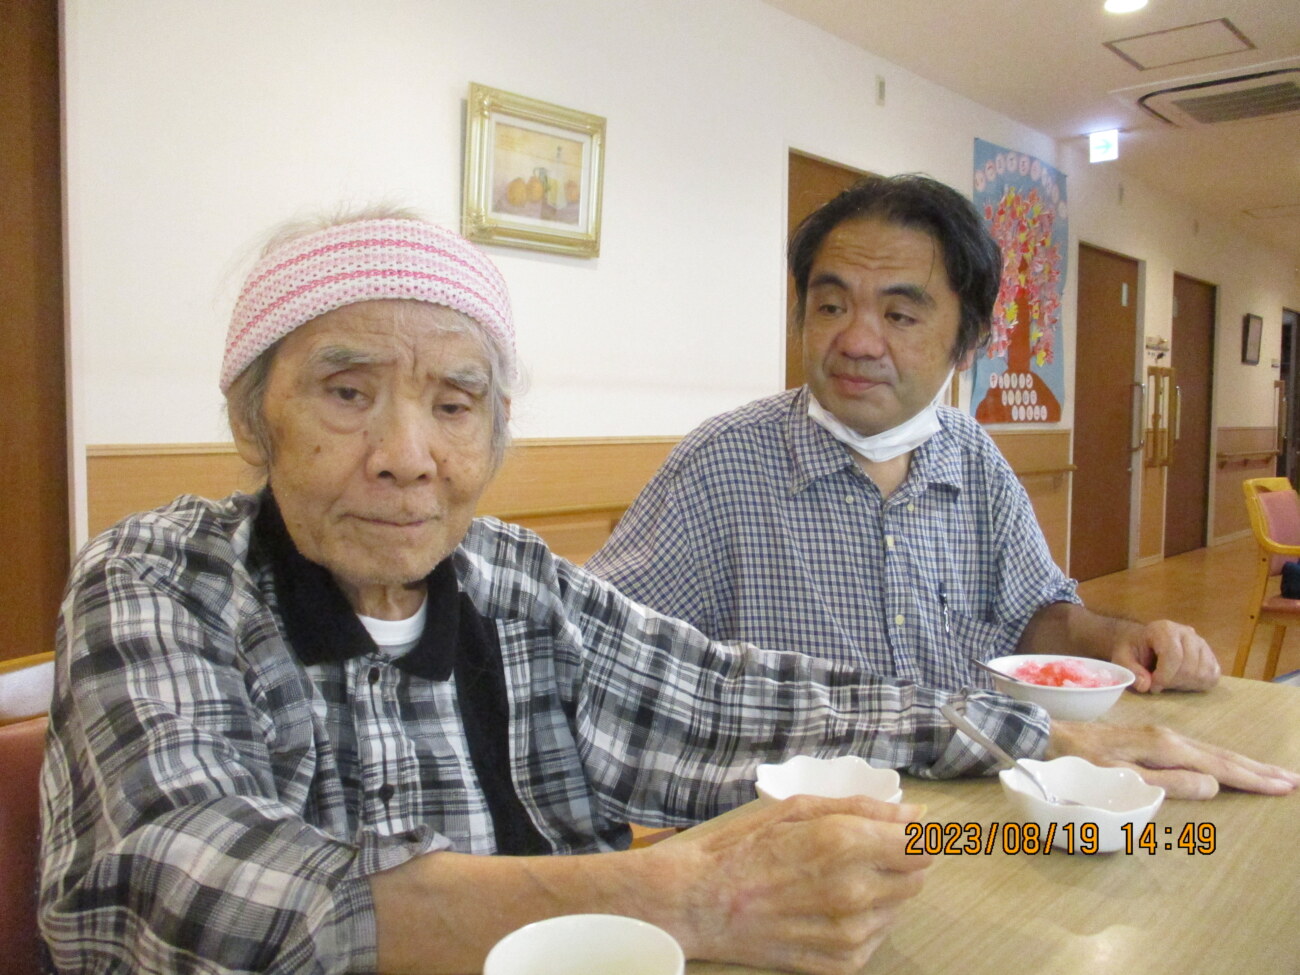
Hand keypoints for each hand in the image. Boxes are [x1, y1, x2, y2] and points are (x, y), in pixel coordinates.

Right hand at [653, 795, 931, 974]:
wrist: (700, 904)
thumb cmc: (743, 848)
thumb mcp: (797, 809)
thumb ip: (863, 809)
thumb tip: (916, 813)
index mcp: (845, 844)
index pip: (923, 844)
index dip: (916, 833)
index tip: (900, 829)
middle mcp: (855, 892)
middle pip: (918, 875)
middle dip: (897, 859)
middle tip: (855, 851)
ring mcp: (850, 934)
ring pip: (900, 906)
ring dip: (881, 890)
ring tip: (832, 879)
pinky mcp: (842, 963)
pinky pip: (878, 936)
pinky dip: (864, 920)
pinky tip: (827, 906)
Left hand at [1048, 720, 1299, 798]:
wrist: (1049, 737)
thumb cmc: (1081, 763)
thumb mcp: (1122, 778)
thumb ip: (1167, 783)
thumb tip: (1213, 785)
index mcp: (1165, 747)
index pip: (1220, 766)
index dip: (1253, 779)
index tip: (1284, 787)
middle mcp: (1168, 738)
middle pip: (1222, 755)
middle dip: (1258, 769)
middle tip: (1293, 780)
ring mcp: (1159, 736)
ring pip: (1212, 751)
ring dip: (1243, 763)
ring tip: (1271, 773)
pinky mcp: (1150, 739)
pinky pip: (1197, 750)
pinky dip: (1220, 759)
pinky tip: (1226, 765)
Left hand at [1112, 619, 1219, 692]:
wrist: (1145, 643)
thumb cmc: (1134, 650)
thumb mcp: (1123, 657)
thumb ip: (1131, 670)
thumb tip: (1145, 685)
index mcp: (1164, 629)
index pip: (1173, 655)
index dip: (1164, 676)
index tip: (1153, 686)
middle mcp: (1187, 633)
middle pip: (1189, 667)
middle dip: (1172, 682)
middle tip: (1158, 685)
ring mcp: (1202, 644)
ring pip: (1202, 673)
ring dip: (1184, 685)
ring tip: (1169, 681)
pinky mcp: (1211, 656)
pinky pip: (1213, 676)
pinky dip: (1198, 685)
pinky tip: (1182, 682)